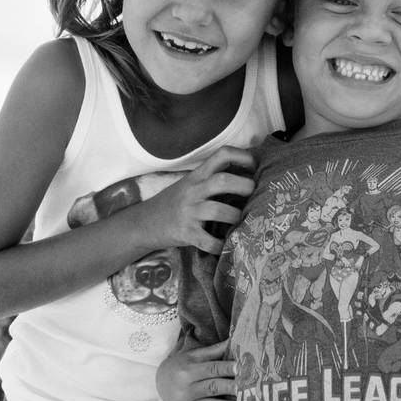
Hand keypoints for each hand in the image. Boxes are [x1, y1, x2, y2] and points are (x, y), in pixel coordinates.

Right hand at [135, 147, 256, 254]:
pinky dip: (221, 245)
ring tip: (241, 220)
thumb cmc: (175, 202)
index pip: (222, 155)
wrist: (144, 223)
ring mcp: (189, 212)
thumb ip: (214, 177)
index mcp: (197, 175)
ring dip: (235, 216)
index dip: (243, 156)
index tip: (256, 166)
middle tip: (254, 193)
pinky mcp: (186, 233)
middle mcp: (193, 191)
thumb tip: (249, 175)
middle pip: (222, 181)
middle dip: (244, 186)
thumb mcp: (192, 184)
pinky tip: (227, 245)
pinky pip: (208, 241)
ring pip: (218, 210)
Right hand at [156, 340, 235, 400]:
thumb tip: (233, 339)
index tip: (240, 367)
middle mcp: (185, 387)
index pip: (211, 368)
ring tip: (242, 400)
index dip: (226, 368)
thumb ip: (213, 351)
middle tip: (247, 384)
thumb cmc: (180, 366)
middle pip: (212, 386)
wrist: (159, 383)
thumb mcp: (193, 356)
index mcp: (188, 370)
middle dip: (230, 386)